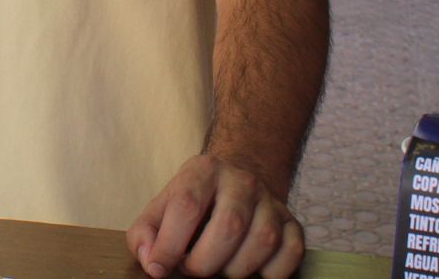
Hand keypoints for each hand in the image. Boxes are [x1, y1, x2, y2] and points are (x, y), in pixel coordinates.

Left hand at [127, 155, 303, 278]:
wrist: (234, 182)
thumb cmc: (192, 202)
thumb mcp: (162, 208)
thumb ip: (145, 233)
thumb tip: (151, 262)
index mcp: (203, 170)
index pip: (187, 206)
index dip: (170, 244)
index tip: (160, 268)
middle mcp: (242, 181)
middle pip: (229, 226)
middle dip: (205, 263)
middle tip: (193, 270)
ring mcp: (271, 201)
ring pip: (262, 242)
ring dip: (236, 270)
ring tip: (220, 270)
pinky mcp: (293, 223)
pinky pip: (290, 254)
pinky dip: (270, 273)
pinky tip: (250, 270)